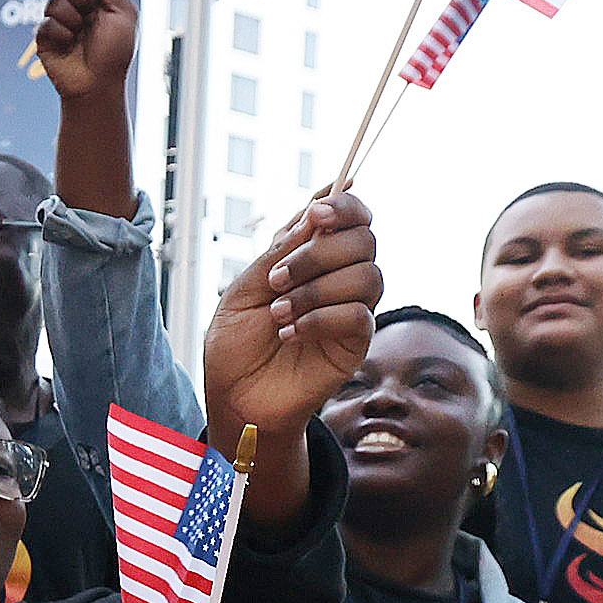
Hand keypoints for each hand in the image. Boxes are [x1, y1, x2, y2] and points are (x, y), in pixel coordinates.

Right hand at [35, 0, 138, 105]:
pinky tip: (69, 47)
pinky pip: (46, 24)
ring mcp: (59, 19)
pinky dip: (61, 36)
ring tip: (81, 37)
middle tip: (92, 15)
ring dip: (73, 20)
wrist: (97, 85)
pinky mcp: (44, 36)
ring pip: (55, 2)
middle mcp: (77, 3)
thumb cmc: (115, 52)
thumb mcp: (122, 13)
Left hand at [202, 192, 381, 439]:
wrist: (235, 397)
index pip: (351, 216)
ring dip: (315, 289)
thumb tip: (316, 206)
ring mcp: (351, 309)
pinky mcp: (355, 342)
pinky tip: (290, 333)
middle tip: (276, 279)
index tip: (317, 213)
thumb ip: (280, 251)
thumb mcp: (244, 289)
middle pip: (364, 239)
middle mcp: (339, 277)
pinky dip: (320, 318)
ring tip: (278, 313)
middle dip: (318, 253)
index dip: (344, 205)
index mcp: (313, 257)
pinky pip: (358, 314)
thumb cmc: (237, 345)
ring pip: (367, 275)